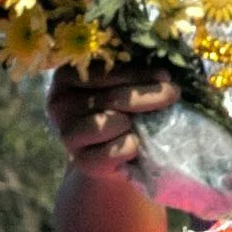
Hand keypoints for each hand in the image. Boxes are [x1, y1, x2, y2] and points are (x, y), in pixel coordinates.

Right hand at [45, 62, 175, 171]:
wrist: (114, 154)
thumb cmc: (121, 110)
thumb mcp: (122, 86)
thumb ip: (132, 76)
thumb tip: (162, 71)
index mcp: (66, 76)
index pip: (102, 72)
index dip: (136, 73)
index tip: (165, 75)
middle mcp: (59, 103)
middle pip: (109, 97)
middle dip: (146, 96)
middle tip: (173, 93)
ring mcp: (66, 133)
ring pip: (106, 124)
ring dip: (133, 124)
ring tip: (145, 124)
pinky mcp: (79, 160)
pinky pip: (111, 151)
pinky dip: (129, 147)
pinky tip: (137, 144)